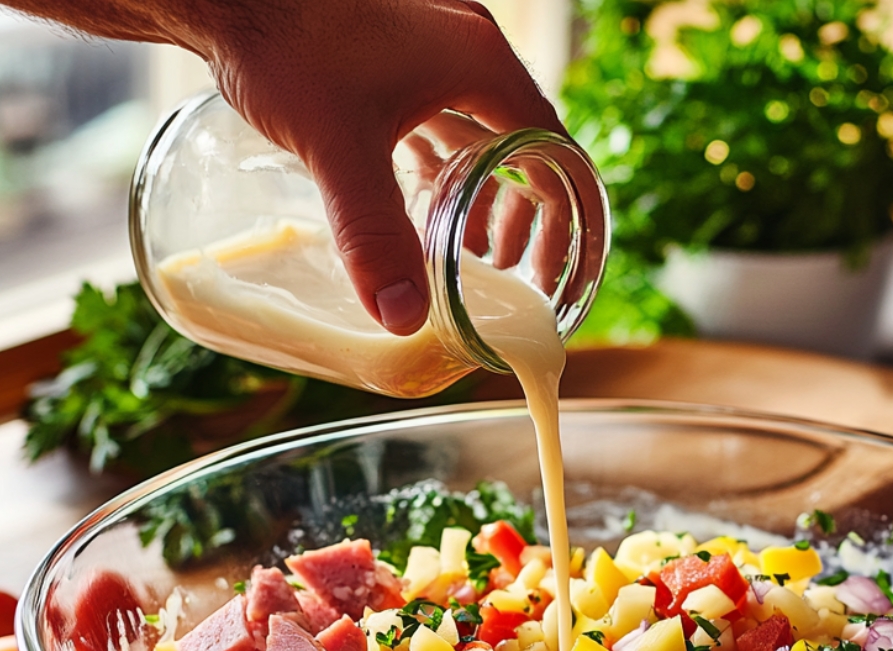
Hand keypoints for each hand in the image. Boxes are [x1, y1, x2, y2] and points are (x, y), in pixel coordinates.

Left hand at [197, 0, 565, 333]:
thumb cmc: (285, 42)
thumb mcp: (339, 148)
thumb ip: (372, 235)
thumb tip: (403, 320)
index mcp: (480, 63)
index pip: (552, 148)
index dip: (561, 213)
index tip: (553, 266)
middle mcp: (465, 50)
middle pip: (521, 145)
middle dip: (520, 213)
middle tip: (509, 270)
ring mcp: (428, 50)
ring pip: (479, 134)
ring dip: (480, 193)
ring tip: (469, 252)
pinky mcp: (390, 57)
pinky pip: (439, 121)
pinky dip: (442, 170)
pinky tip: (420, 207)